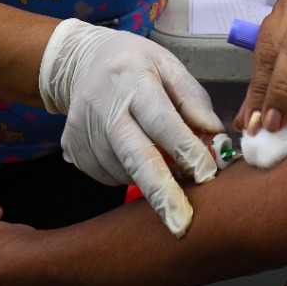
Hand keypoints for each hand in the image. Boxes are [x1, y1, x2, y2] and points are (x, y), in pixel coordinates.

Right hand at [39, 20, 222, 237]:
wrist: (82, 62)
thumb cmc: (136, 65)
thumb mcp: (169, 66)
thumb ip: (193, 99)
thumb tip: (213, 134)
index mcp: (131, 78)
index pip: (161, 120)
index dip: (185, 149)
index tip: (207, 174)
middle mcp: (102, 105)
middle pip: (135, 155)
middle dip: (161, 192)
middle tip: (181, 223)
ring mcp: (83, 130)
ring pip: (123, 170)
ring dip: (150, 178)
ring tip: (163, 160)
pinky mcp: (72, 149)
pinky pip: (108, 175)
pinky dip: (129, 175)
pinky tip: (133, 154)